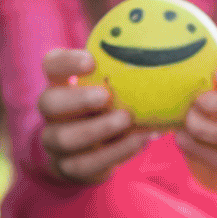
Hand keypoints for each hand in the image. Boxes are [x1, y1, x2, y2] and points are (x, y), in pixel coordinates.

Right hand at [30, 47, 154, 185]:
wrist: (89, 152)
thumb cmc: (110, 108)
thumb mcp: (114, 88)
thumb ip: (128, 73)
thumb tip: (168, 50)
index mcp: (60, 83)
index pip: (52, 65)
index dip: (67, 62)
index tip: (91, 61)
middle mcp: (51, 112)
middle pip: (48, 102)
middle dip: (77, 99)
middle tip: (105, 96)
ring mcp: (54, 141)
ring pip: (65, 137)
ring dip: (98, 129)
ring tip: (126, 120)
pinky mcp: (68, 167)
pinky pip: (86, 163)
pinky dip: (114, 152)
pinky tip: (139, 141)